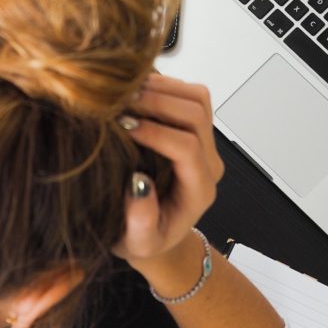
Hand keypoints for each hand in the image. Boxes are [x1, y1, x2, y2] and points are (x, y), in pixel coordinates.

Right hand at [113, 74, 223, 264]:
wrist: (156, 232)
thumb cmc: (144, 239)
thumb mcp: (138, 242)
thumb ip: (141, 221)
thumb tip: (138, 184)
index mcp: (199, 190)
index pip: (187, 148)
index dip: (156, 133)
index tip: (123, 127)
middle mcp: (208, 162)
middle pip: (196, 115)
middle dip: (157, 102)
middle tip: (119, 103)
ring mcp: (204, 142)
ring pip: (197, 98)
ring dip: (161, 88)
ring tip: (124, 93)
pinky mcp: (194, 128)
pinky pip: (188, 94)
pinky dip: (162, 85)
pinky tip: (132, 91)